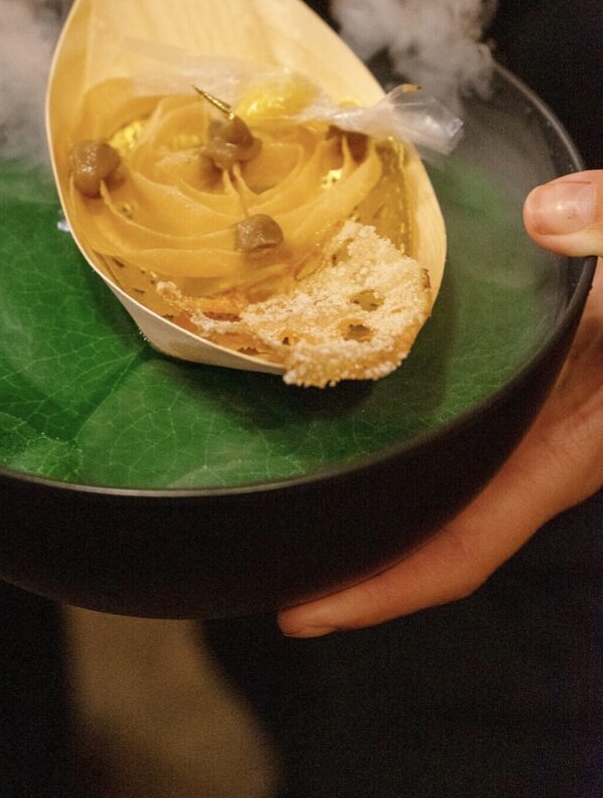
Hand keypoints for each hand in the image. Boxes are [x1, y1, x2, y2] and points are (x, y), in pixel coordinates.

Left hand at [279, 171, 602, 636]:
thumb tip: (545, 217)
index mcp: (568, 445)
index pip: (467, 542)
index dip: (386, 587)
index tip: (304, 610)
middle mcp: (535, 450)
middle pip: (432, 530)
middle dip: (352, 558)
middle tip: (260, 559)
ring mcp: (520, 424)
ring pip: (433, 488)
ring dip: (362, 503)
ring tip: (271, 497)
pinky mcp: (511, 389)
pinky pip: (439, 438)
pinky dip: (384, 446)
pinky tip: (332, 421)